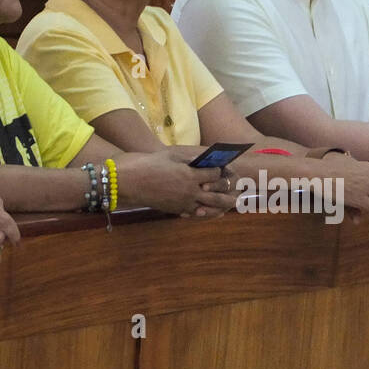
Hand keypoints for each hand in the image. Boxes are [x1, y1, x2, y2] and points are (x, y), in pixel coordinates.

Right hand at [116, 152, 238, 217]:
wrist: (129, 181)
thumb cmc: (149, 164)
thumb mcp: (172, 155)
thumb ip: (192, 158)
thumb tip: (209, 157)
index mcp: (190, 175)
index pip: (215, 174)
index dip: (223, 170)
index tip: (227, 168)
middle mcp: (190, 192)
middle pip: (218, 195)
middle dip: (229, 191)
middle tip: (239, 189)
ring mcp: (184, 203)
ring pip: (210, 208)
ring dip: (223, 206)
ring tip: (232, 203)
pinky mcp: (176, 210)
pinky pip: (196, 214)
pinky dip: (207, 213)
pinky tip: (213, 212)